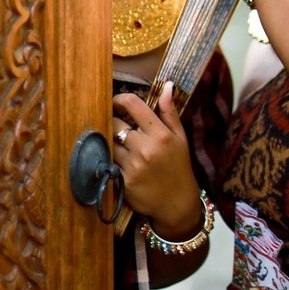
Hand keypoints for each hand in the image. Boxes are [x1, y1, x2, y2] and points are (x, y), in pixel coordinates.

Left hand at [112, 83, 200, 234]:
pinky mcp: (123, 182)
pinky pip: (108, 162)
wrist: (177, 204)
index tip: (117, 103)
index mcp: (160, 134)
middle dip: (113, 121)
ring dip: (110, 141)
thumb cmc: (179, 167)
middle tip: (116, 124)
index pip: (131, 104)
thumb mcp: (180, 138)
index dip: (119, 99)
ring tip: (118, 145)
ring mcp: (133, 166)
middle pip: (114, 123)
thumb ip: (170, 112)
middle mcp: (145, 149)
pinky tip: (118, 161)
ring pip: (108, 143)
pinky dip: (110, 159)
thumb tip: (167, 86)